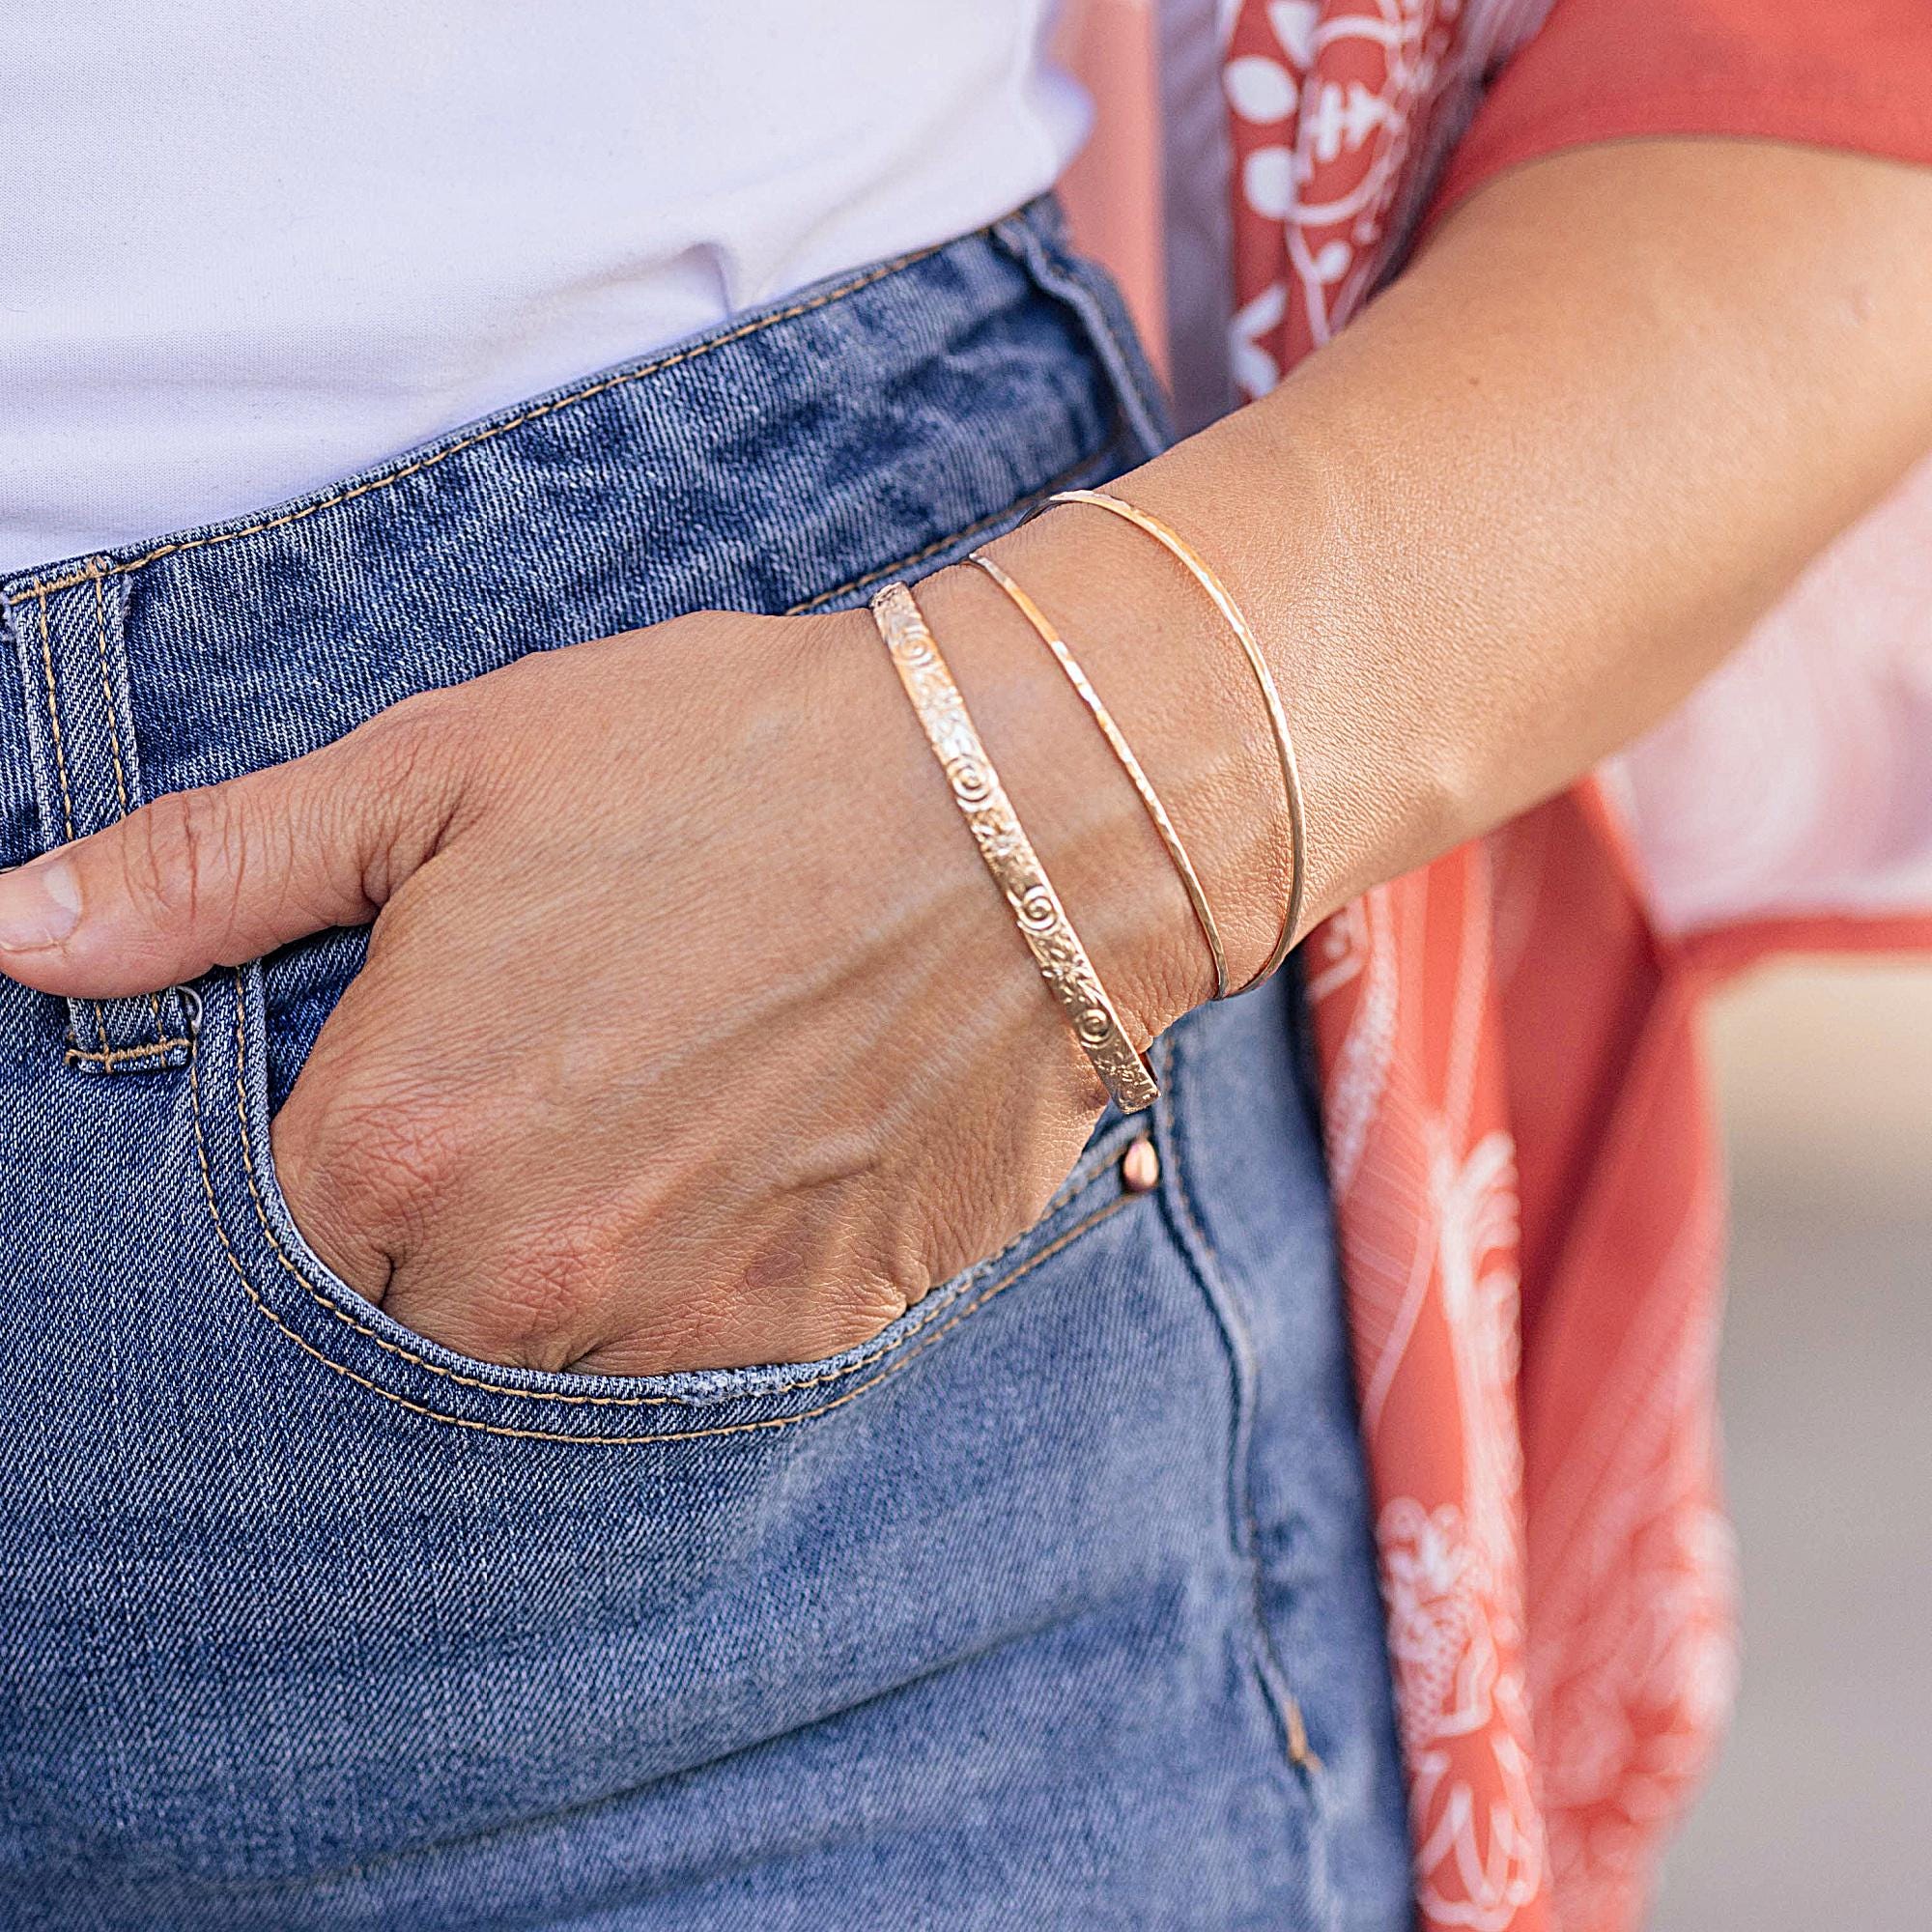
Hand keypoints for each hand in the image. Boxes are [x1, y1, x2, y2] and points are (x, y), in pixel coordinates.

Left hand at [0, 593, 1203, 1374]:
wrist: (1015, 807)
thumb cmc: (728, 761)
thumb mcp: (446, 772)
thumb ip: (213, 873)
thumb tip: (12, 931)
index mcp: (400, 1144)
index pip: (279, 1252)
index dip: (345, 1163)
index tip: (417, 1091)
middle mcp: (529, 1275)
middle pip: (413, 1327)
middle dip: (452, 1225)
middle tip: (554, 1087)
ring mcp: (681, 1320)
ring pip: (559, 1360)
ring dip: (580, 1261)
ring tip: (661, 1113)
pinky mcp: (816, 1329)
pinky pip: (708, 1358)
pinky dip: (707, 1275)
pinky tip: (757, 1150)